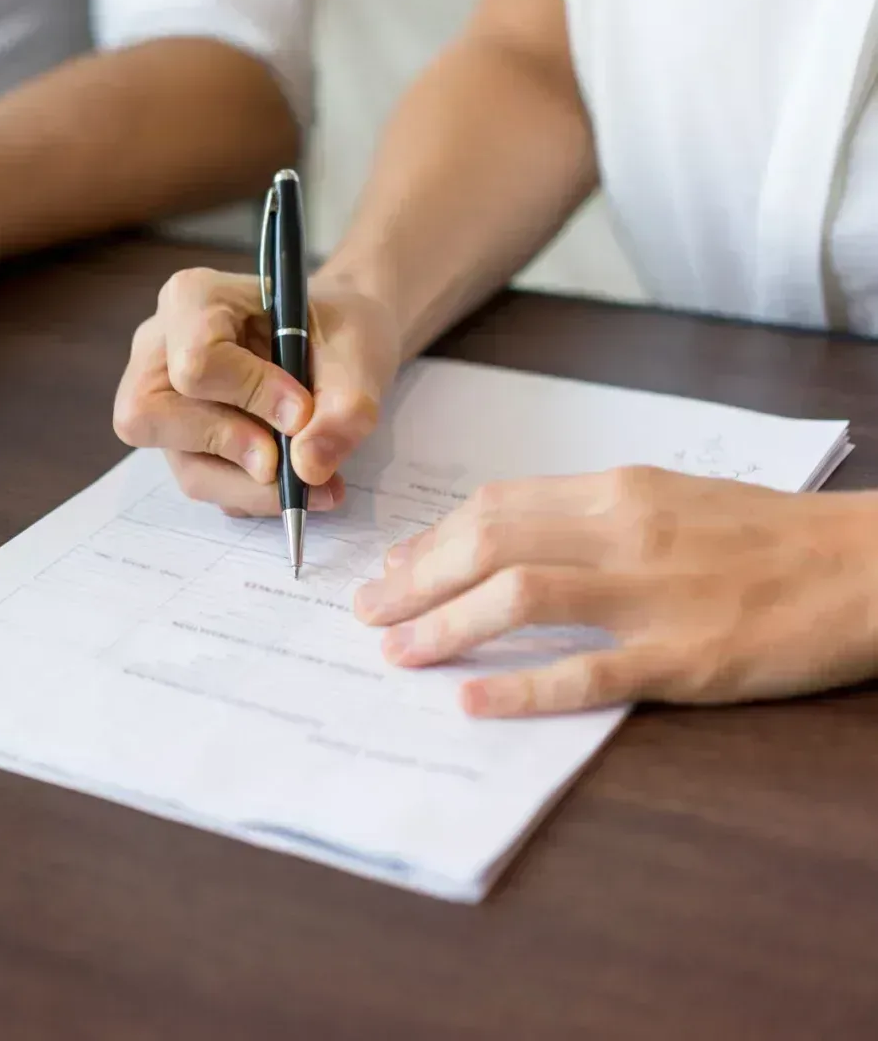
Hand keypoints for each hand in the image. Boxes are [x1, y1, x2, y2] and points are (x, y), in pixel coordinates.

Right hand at [112, 268, 401, 515]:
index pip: (196, 361)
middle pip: (154, 416)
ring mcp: (161, 398)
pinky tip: (296, 479)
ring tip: (315, 482)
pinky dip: (254, 494)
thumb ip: (344, 406)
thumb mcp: (359, 353)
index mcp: (192, 299)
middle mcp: (159, 348)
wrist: (337, 343)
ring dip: (253, 487)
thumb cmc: (338, 330)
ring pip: (183, 464)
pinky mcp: (179, 441)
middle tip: (290, 463)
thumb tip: (307, 467)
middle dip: (232, 450)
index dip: (250, 396)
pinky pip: (202, 482)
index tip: (303, 412)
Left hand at [353, 467, 877, 716]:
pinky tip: (472, 702)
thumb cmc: (770, 536)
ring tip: (397, 654)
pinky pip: (588, 672)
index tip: (390, 573)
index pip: (495, 507)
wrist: (875, 566)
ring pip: (520, 597)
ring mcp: (655, 595)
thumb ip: (588, 519)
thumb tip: (501, 542)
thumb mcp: (672, 502)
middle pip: (489, 543)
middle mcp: (626, 532)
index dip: (429, 541)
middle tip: (367, 616)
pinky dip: (522, 688)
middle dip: (415, 582)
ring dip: (445, 626)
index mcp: (620, 491)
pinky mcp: (687, 657)